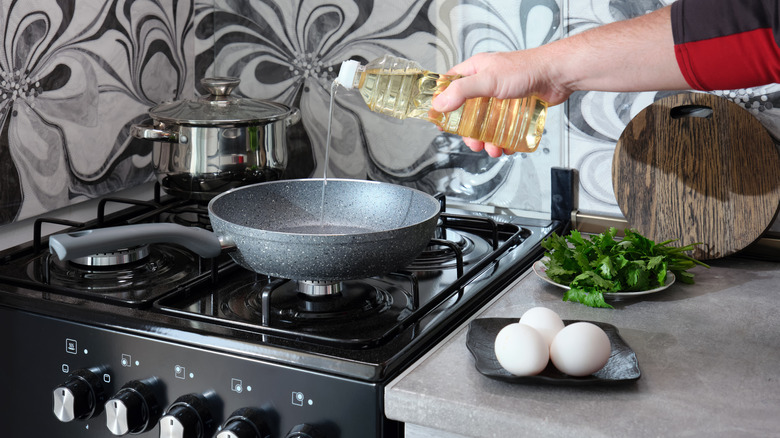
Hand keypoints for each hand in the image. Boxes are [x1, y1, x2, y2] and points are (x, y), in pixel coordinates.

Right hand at [432, 50, 571, 156]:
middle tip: (473, 142)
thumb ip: (462, 91)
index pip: (450, 85)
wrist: (557, 75)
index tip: (440, 120)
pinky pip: (503, 126)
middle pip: (468, 110)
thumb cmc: (525, 69)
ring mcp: (501, 96)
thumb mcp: (488, 79)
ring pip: (486, 122)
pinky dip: (503, 139)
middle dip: (469, 131)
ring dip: (486, 139)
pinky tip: (505, 146)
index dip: (443, 102)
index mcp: (476, 70)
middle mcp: (487, 83)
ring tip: (492, 148)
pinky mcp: (516, 108)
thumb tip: (440, 104)